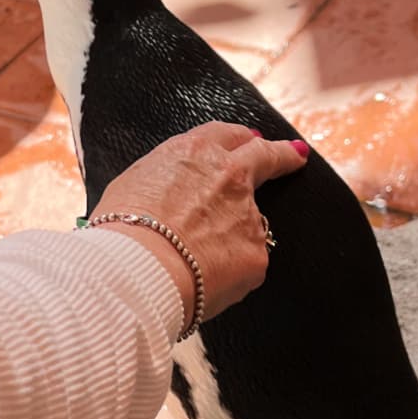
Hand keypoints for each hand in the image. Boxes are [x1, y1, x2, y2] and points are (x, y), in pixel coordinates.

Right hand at [91, 122, 307, 331]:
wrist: (139, 269)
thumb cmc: (122, 230)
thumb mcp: (133, 185)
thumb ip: (163, 181)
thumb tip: (169, 194)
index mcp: (194, 153)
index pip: (226, 135)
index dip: (239, 139)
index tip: (251, 140)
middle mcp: (229, 176)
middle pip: (265, 156)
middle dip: (282, 155)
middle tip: (295, 155)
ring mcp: (248, 215)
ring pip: (250, 223)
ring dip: (236, 236)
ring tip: (206, 258)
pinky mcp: (256, 254)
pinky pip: (245, 263)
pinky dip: (229, 273)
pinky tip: (206, 283)